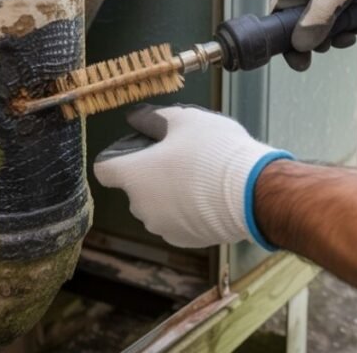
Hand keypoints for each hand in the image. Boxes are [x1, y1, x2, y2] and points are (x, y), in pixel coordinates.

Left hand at [93, 104, 292, 248]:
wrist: (252, 193)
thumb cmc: (214, 151)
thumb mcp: (185, 120)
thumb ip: (153, 118)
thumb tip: (135, 117)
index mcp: (134, 176)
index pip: (105, 169)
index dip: (117, 156)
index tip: (139, 148)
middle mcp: (140, 207)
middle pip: (135, 186)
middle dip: (151, 173)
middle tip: (180, 156)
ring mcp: (162, 227)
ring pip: (156, 205)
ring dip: (169, 192)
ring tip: (200, 176)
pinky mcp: (184, 240)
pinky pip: (176, 221)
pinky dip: (186, 210)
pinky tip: (209, 195)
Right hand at [271, 0, 356, 70]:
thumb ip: (318, 18)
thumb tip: (301, 47)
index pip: (279, 18)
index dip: (288, 42)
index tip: (302, 62)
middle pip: (306, 25)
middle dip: (325, 37)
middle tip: (344, 39)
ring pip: (329, 22)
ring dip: (346, 31)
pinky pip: (346, 14)